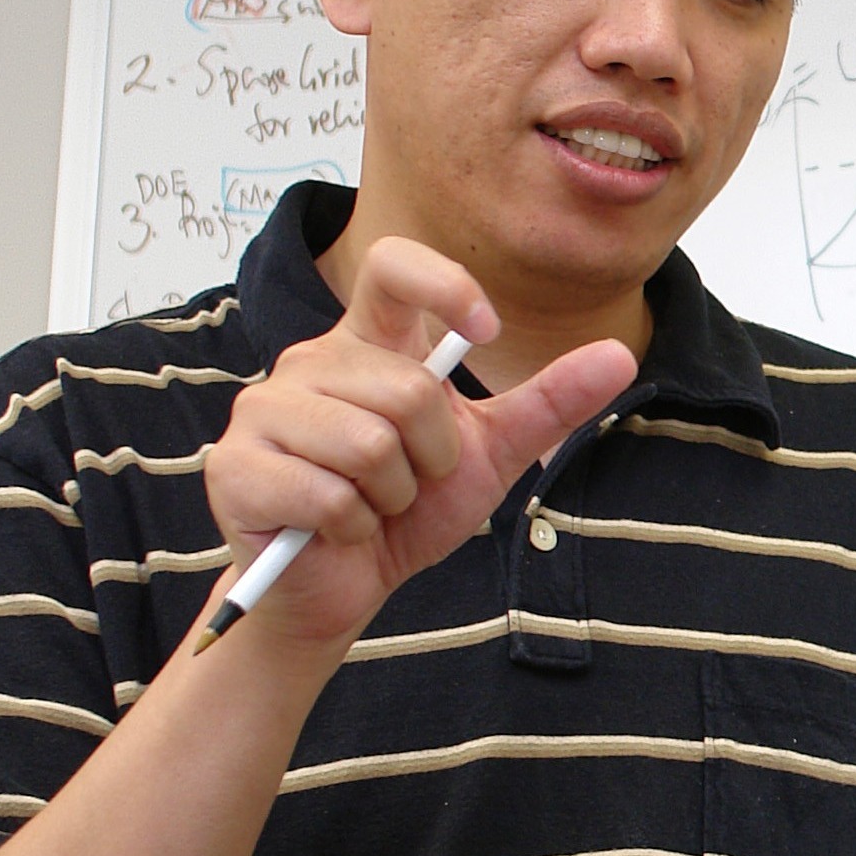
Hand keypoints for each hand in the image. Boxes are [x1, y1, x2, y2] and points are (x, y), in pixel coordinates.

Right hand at [200, 236, 633, 647]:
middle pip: (408, 389)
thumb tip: (619, 353)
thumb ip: (548, 402)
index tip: (485, 331)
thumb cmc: (406, 513)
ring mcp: (263, 410)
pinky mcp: (235, 468)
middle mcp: (309, 363)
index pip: (395, 267)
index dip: (446, 286)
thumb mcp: (490, 455)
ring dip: (391, 497)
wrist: (342, 589)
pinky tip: (334, 531)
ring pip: (369, 445)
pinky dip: (351, 528)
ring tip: (371, 506)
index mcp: (367, 345)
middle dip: (432, 458)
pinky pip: (327, 495)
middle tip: (408, 484)